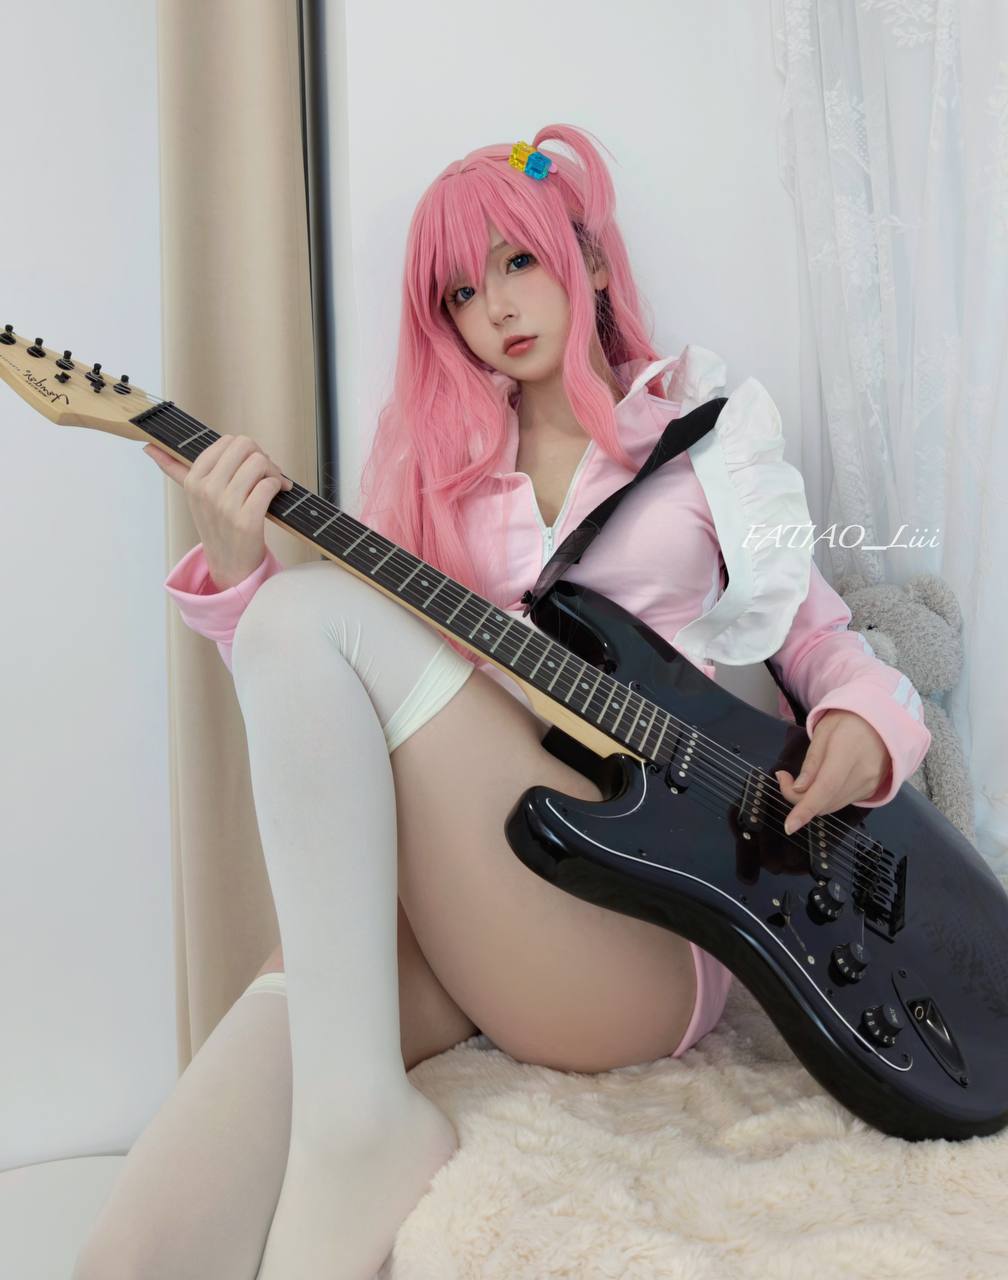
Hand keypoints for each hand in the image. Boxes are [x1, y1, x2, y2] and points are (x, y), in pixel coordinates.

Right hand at [143, 434, 292, 589]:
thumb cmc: (217, 524)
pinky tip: (279, 494)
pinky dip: (279, 486)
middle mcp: (206, 490)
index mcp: (193, 479)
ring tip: (275, 484)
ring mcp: (225, 505)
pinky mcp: (246, 520)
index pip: (228, 441)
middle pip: (246, 446)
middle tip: (268, 473)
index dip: (247, 450)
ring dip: (274, 472)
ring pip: (259, 463)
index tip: (252, 464)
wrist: (229, 564)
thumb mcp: (193, 495)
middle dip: (262, 456)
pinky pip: (268, 485)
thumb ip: (174, 468)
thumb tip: (149, 447)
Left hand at [775, 709, 891, 834]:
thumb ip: (811, 763)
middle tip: (784, 778)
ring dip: (812, 800)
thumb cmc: (848, 721)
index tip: (789, 826)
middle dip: (799, 799)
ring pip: (833, 806)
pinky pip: (842, 801)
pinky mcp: (871, 790)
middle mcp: (862, 775)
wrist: (882, 722)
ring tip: (801, 779)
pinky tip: (822, 781)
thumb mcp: (823, 733)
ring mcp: (869, 786)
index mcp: (847, 754)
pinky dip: (827, 798)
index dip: (805, 810)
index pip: (824, 789)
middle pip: (825, 803)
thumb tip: (798, 789)